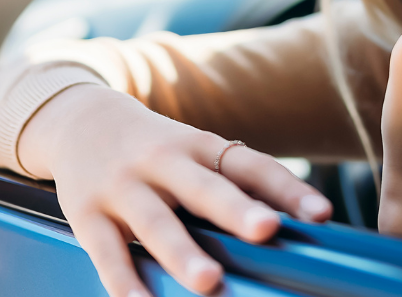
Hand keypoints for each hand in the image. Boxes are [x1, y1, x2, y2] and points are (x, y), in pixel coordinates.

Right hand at [18, 84, 332, 296]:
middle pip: (204, 188)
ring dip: (182, 253)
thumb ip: (234, 184)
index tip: (322, 215)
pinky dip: (124, 282)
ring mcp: (122, 187)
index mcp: (198, 146)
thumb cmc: (155, 148)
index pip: (250, 165)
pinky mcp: (86, 214)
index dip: (287, 188)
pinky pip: (107, 253)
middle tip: (266, 229)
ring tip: (209, 282)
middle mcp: (162, 162)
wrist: (79, 120)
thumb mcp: (193, 152)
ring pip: (155, 223)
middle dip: (235, 210)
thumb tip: (288, 229)